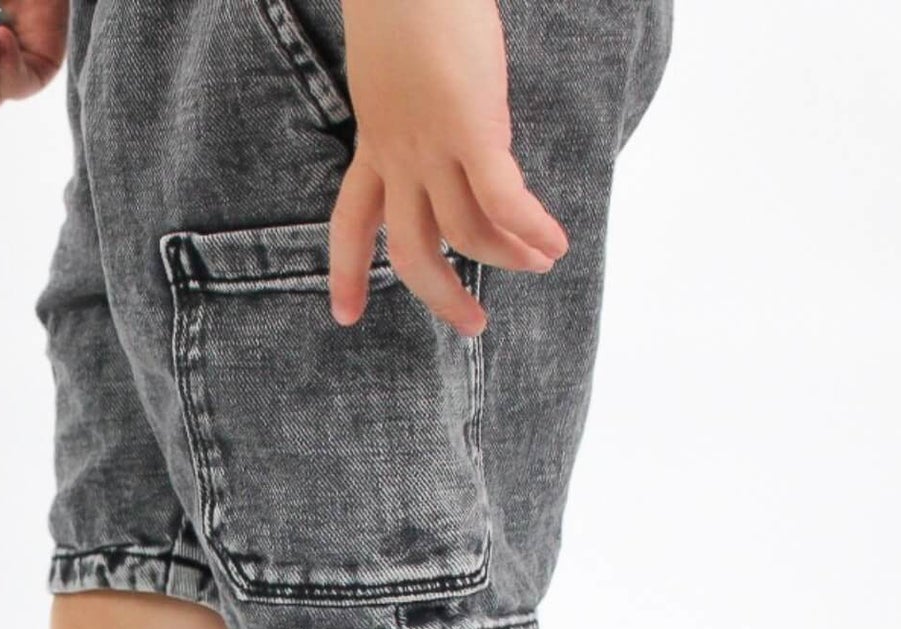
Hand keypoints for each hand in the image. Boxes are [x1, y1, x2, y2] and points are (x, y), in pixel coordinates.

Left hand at [330, 0, 568, 334]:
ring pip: (464, 232)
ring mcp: (432, 146)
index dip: (346, 273)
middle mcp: (398, 156)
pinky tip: (555, 243)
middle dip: (440, 295)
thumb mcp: (393, 68)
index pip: (350, 223)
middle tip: (471, 324)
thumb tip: (444, 126)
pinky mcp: (472, 128)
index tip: (345, 316)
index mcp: (374, 141)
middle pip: (410, 249)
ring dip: (506, 256)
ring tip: (539, 264)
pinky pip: (502, 199)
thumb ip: (413, 109)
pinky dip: (530, 227)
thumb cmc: (408, 0)